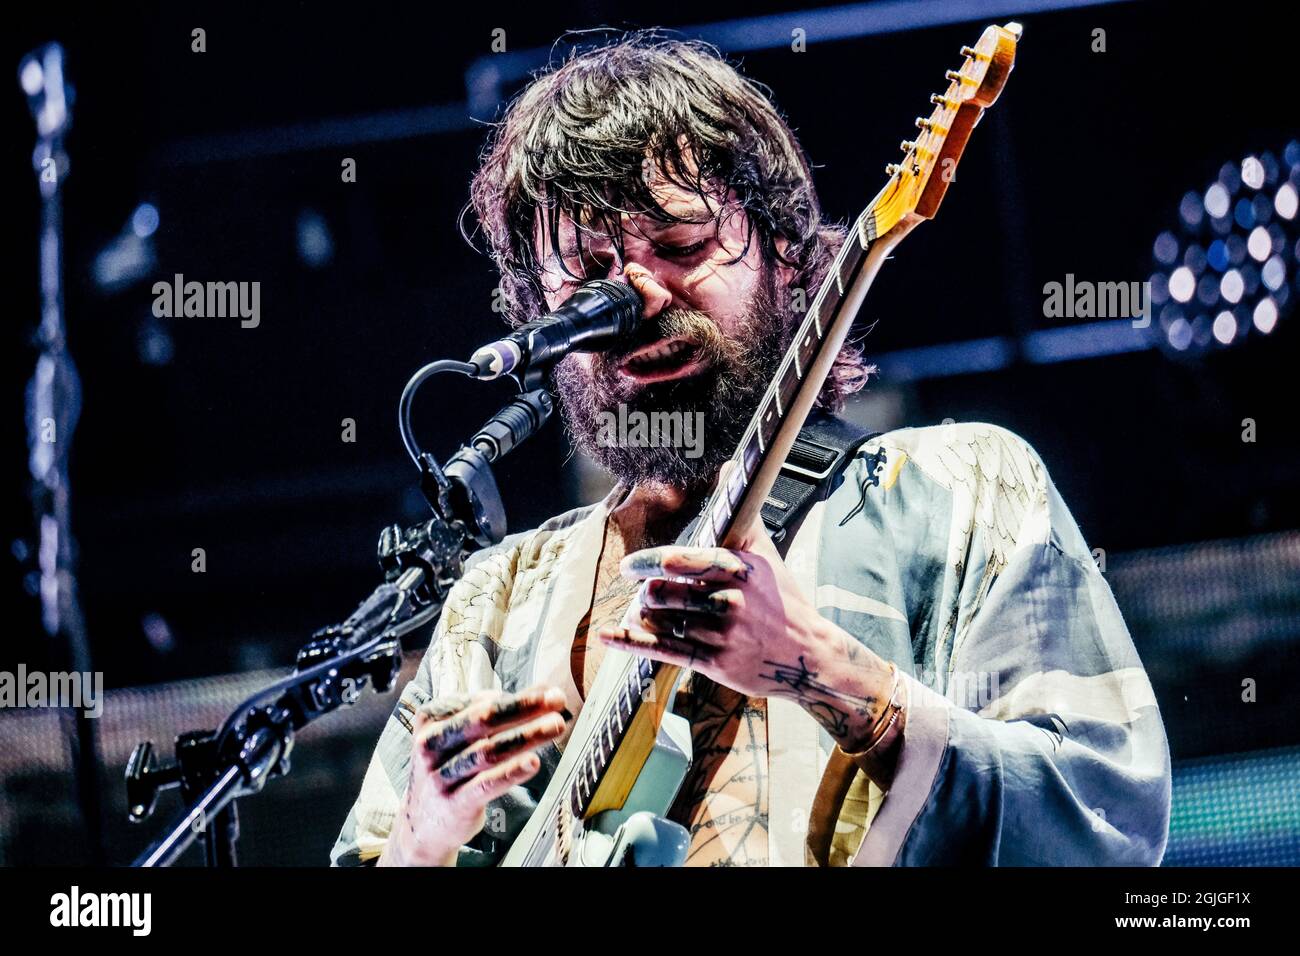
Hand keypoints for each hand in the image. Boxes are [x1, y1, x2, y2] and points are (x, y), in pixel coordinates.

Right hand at [379, 685, 567, 865]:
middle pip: (483, 720)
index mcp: (432, 719)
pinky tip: (533, 762)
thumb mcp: (462, 738)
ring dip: (526, 736)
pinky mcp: (453, 803)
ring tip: (555, 725)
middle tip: (556, 700)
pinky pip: (486, 784)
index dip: (517, 697)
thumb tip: (543, 691)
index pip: (480, 703)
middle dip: (523, 707)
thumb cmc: (449, 770)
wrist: (421, 824)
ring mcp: (440, 775)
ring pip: (488, 751)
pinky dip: (511, 772)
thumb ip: (498, 714)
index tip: (549, 692)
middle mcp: (432, 744)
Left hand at [597, 512, 892, 747]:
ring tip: (644, 609)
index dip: (649, 563)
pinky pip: (663, 651)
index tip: (630, 566)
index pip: (682, 561)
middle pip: (663, 593)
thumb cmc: (782, 598)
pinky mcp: (713, 663)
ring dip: (644, 614)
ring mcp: (720, 635)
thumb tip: (729, 466)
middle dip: (647, 591)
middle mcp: (728, 601)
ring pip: (660, 620)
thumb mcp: (766, 554)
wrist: (805, 653)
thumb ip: (741, 515)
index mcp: (736, 569)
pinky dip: (631, 642)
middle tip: (644, 589)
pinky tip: (607, 636)